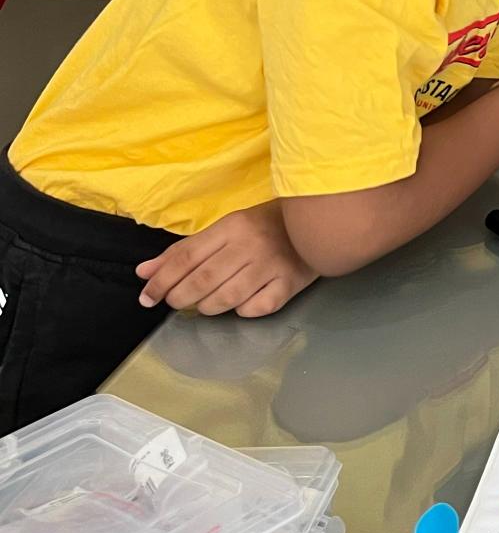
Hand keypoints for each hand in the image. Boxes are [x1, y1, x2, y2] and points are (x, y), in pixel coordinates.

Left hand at [136, 200, 318, 316]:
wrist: (320, 221)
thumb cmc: (267, 226)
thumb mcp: (226, 229)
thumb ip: (185, 250)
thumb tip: (144, 272)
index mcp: (232, 226)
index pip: (185, 258)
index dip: (161, 281)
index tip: (147, 298)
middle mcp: (251, 245)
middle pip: (202, 281)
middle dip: (180, 297)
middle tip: (175, 302)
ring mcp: (272, 265)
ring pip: (225, 299)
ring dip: (207, 307)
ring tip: (205, 304)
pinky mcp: (290, 284)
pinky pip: (256, 308)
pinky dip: (243, 310)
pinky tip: (242, 303)